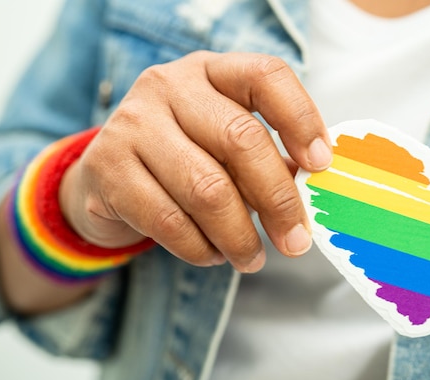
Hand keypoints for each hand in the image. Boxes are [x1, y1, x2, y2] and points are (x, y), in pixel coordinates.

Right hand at [60, 51, 331, 272]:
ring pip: (206, 189)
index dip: (300, 119)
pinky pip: (168, 220)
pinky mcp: (107, 168)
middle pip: (240, 139)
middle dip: (278, 200)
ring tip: (252, 258)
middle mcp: (169, 86)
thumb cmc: (185, 157)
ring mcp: (133, 123)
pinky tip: (212, 254)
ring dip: (239, 236)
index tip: (321, 166)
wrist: (108, 174)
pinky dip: (199, 248)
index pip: (266, 76)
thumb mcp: (225, 143)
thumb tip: (312, 188)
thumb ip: (267, 156)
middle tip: (295, 242)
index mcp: (211, 71)